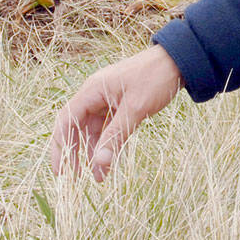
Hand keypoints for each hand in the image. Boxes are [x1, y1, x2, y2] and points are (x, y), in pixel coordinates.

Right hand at [49, 45, 183, 180]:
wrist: (179, 61)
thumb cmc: (155, 78)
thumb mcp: (135, 109)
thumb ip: (116, 136)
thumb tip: (99, 163)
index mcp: (92, 91)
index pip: (66, 121)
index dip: (61, 147)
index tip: (61, 171)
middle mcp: (96, 95)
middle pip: (77, 127)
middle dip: (76, 152)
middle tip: (77, 178)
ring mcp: (108, 99)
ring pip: (94, 130)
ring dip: (95, 151)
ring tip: (99, 176)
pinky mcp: (121, 104)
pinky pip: (109, 127)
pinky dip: (109, 143)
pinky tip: (112, 160)